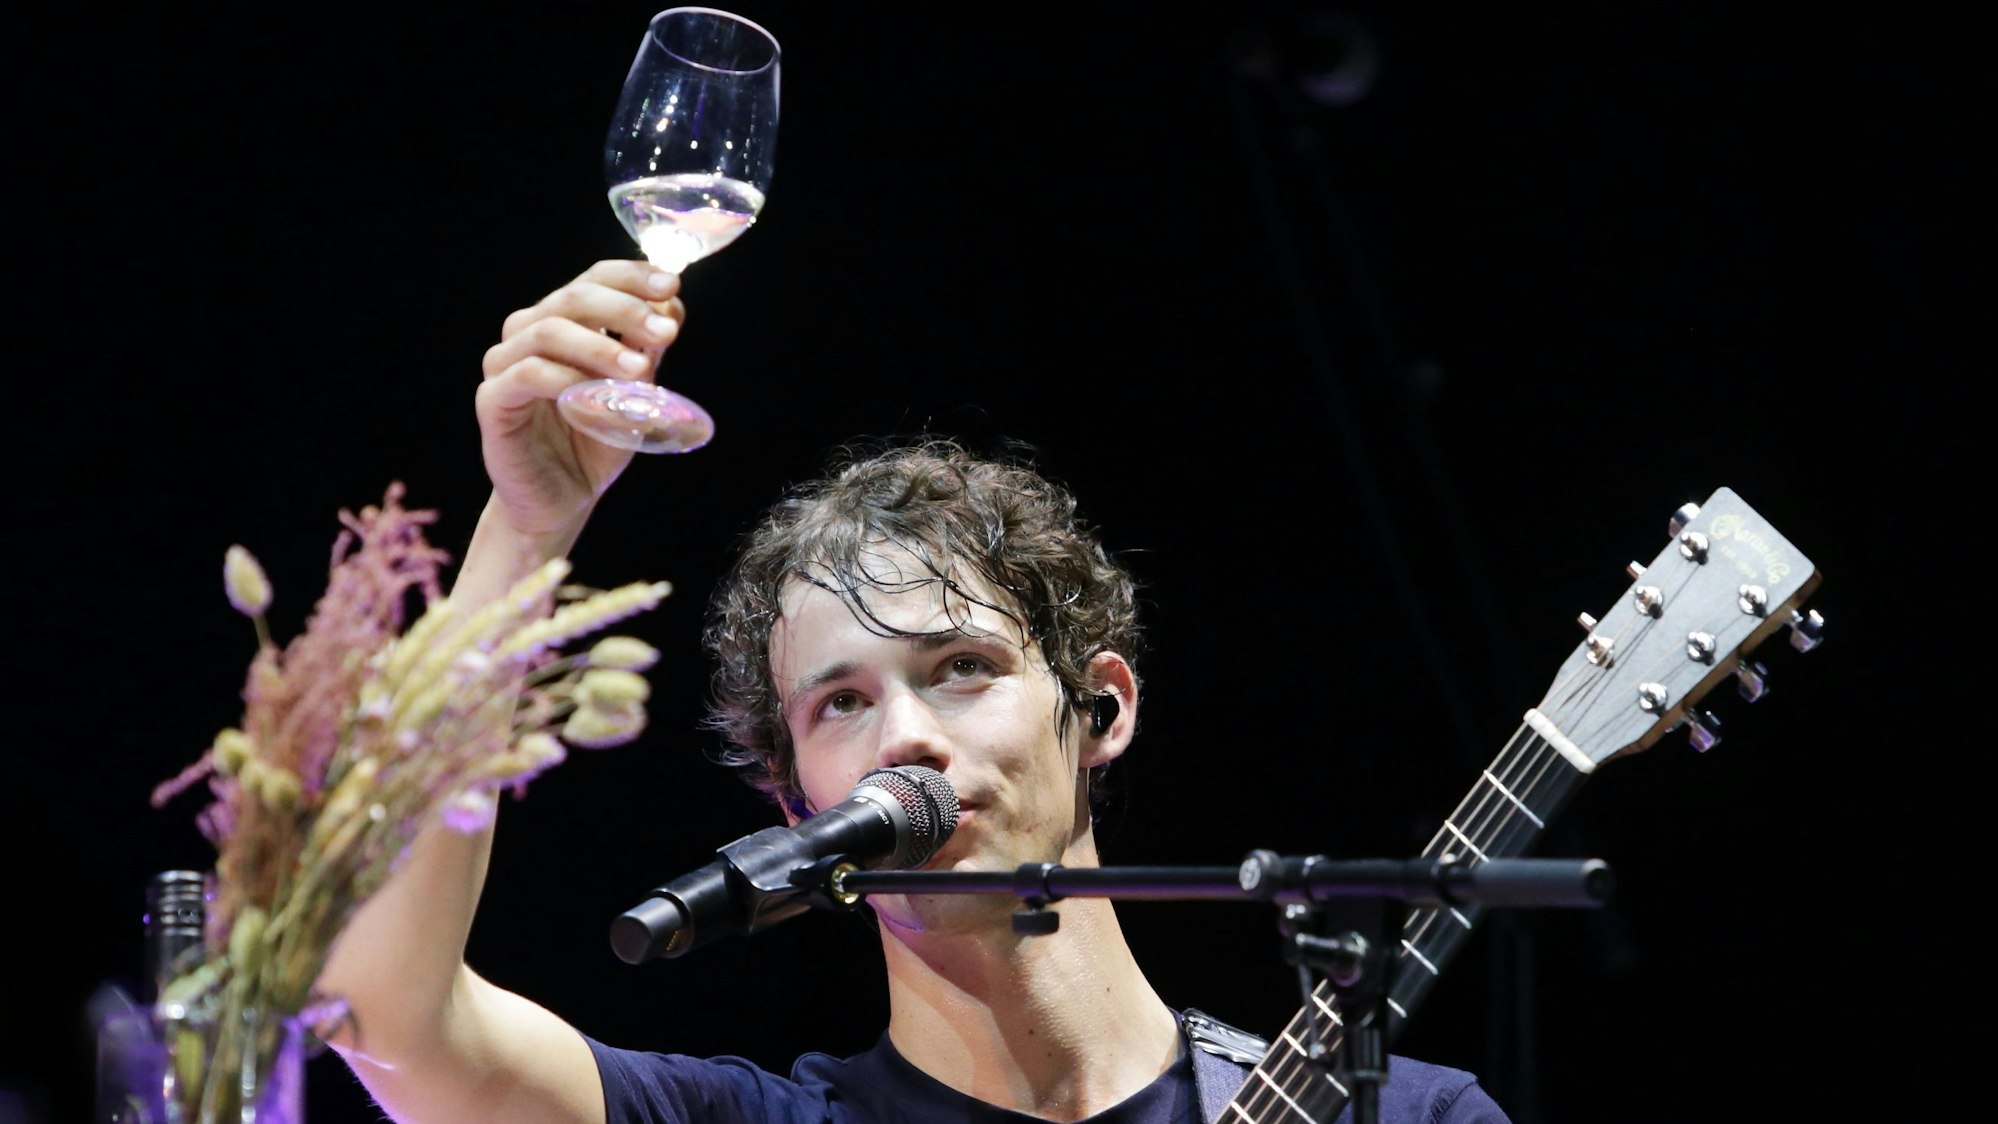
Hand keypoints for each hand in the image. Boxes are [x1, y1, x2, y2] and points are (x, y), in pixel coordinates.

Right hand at [476, 260, 684, 540]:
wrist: (563, 498)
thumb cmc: (595, 440)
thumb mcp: (634, 393)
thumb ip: (646, 353)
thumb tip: (671, 310)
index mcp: (563, 320)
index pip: (594, 279)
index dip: (632, 277)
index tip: (671, 286)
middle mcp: (529, 332)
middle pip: (573, 298)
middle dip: (625, 310)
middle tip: (664, 334)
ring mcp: (505, 363)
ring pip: (549, 331)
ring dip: (599, 346)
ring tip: (639, 370)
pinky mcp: (493, 400)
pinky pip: (526, 375)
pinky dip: (565, 379)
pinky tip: (595, 396)